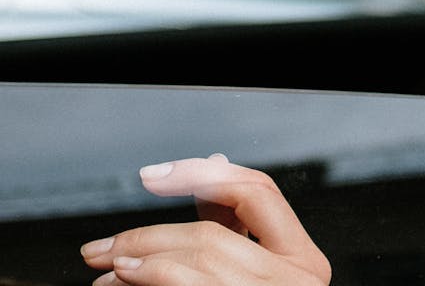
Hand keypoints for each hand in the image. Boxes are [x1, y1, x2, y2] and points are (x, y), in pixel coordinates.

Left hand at [81, 154, 330, 285]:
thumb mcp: (253, 276)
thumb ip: (235, 228)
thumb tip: (207, 166)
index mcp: (306, 262)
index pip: (258, 192)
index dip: (203, 174)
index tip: (153, 177)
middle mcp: (299, 281)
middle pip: (216, 230)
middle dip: (150, 230)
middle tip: (103, 244)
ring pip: (200, 254)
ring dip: (141, 255)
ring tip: (106, 269)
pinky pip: (190, 284)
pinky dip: (151, 275)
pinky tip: (124, 280)